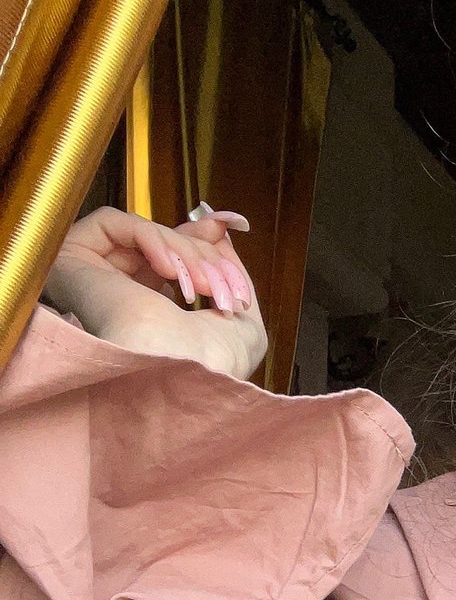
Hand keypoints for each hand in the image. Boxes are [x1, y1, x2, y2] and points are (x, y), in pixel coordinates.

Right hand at [42, 204, 268, 379]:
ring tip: (201, 285)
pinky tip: (169, 269)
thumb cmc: (213, 365)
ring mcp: (87, 281)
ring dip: (182, 250)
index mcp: (145, 316)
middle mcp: (111, 298)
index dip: (197, 242)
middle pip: (158, 244)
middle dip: (200, 252)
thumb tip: (220, 227)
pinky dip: (150, 237)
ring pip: (140, 234)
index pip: (166, 259)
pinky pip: (110, 223)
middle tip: (219, 282)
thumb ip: (228, 270)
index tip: (225, 232)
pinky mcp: (69, 264)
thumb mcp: (241, 317)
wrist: (179, 377)